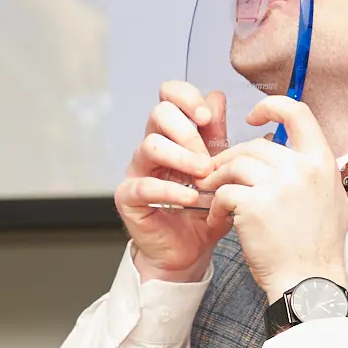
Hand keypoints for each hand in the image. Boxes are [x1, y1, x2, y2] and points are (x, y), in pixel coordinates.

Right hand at [115, 81, 230, 283]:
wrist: (191, 251)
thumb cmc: (204, 210)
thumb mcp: (218, 170)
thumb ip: (217, 136)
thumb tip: (217, 97)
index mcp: (173, 134)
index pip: (169, 96)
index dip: (186, 97)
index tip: (207, 117)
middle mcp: (152, 147)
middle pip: (159, 113)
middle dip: (188, 131)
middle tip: (208, 157)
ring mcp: (137, 170)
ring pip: (150, 144)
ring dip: (181, 157)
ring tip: (202, 175)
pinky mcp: (129, 197)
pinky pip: (144, 185)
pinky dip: (170, 190)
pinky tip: (190, 198)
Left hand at [195, 97, 347, 302]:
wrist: (309, 282)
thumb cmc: (317, 247)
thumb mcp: (330, 198)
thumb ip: (311, 171)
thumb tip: (292, 152)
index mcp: (321, 162)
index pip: (297, 112)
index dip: (271, 107)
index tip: (253, 117)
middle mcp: (301, 168)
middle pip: (254, 145)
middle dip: (230, 159)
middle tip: (217, 175)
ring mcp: (278, 186)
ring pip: (234, 165)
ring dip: (218, 180)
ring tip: (213, 196)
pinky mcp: (254, 205)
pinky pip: (224, 193)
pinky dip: (215, 207)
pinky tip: (217, 221)